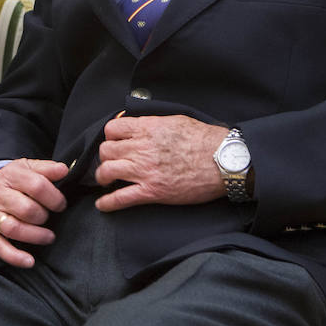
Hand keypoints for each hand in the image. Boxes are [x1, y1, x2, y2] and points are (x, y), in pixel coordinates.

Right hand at [0, 158, 68, 267]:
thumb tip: (63, 170)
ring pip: (14, 229)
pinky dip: (15, 257)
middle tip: (49, 217)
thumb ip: (47, 168)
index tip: (61, 204)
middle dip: (44, 216)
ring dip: (36, 236)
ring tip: (48, 237)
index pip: (37, 186)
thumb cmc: (12, 181)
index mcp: (10, 175)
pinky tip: (29, 261)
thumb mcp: (27, 167)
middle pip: (26, 209)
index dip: (55, 197)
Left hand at [94, 115, 226, 210]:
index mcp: (148, 129)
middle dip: (106, 155)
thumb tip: (137, 124)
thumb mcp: (176, 120)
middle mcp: (142, 149)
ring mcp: (145, 171)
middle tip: (112, 160)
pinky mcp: (152, 191)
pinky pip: (121, 198)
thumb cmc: (205, 139)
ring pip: (107, 171)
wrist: (223, 161)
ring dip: (103, 176)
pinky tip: (102, 205)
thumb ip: (153, 123)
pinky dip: (108, 203)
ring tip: (106, 179)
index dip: (110, 135)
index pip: (112, 129)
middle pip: (106, 150)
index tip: (115, 141)